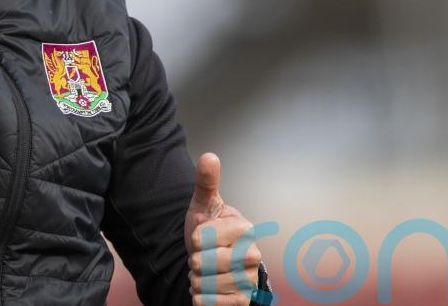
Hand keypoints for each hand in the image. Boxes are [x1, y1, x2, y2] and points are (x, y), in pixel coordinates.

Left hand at [184, 153, 262, 304]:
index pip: (201, 238)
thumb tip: (209, 156)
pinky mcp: (244, 301)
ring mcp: (249, 279)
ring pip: (204, 284)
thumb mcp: (202, 205)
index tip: (202, 235)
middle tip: (203, 255)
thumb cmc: (208, 231)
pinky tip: (209, 288)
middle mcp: (253, 254)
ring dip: (197, 279)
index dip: (195, 238)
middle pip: (202, 263)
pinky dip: (201, 297)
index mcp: (244, 228)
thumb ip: (206, 182)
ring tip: (206, 271)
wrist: (213, 261)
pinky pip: (209, 303)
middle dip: (194, 260)